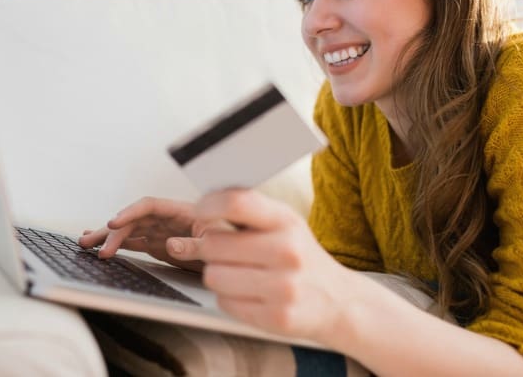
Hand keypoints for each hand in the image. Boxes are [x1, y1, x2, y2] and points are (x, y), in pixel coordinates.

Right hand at [78, 196, 231, 271]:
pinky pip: (134, 242)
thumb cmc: (234, 239)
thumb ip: (195, 244)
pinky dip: (117, 244)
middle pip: (135, 219)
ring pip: (130, 231)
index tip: (115, 221)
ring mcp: (162, 231)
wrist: (243, 253)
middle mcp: (169, 219)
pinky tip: (100, 246)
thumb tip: (170, 244)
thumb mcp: (217, 241)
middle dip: (112, 230)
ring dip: (108, 236)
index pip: (151, 205)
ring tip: (85, 243)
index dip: (131, 212)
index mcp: (183, 211)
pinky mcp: (159, 244)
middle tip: (94, 245)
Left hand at [183, 188, 353, 341]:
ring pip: (213, 276)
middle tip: (221, 253)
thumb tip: (183, 232)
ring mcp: (284, 287)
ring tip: (238, 274)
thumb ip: (238, 218)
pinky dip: (228, 298)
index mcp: (286, 220)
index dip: (207, 206)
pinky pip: (224, 303)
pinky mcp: (277, 318)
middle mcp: (288, 251)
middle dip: (207, 248)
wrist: (339, 301)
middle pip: (214, 244)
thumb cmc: (299, 257)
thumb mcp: (280, 226)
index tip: (200, 214)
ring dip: (216, 275)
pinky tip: (248, 294)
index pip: (237, 203)